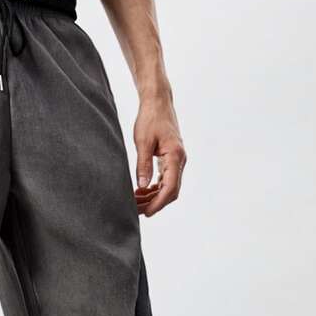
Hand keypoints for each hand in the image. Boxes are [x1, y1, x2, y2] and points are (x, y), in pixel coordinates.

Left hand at [133, 94, 186, 217]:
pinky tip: (141, 191)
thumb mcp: (142, 142)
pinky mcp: (170, 159)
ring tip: (136, 202)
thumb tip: (142, 187)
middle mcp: (179, 160)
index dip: (159, 203)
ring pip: (168, 187)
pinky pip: (165, 179)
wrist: (158, 102)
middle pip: (171, 191)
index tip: (147, 212)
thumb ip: (143, 165)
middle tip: (137, 210)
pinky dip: (154, 188)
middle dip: (155, 203)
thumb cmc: (150, 118)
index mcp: (175, 156)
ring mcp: (176, 160)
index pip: (171, 187)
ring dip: (153, 197)